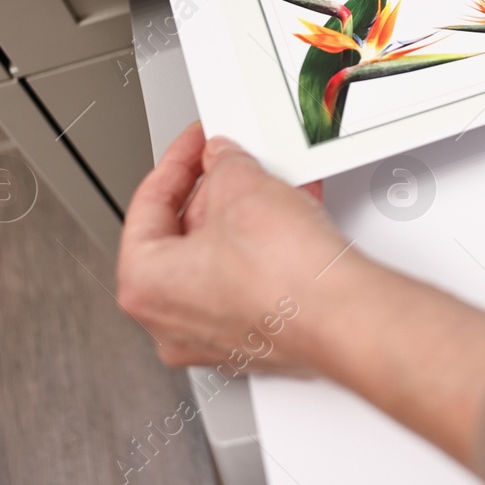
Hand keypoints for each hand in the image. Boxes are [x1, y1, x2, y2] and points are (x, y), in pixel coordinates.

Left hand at [116, 122, 344, 373]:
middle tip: (232, 163)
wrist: (340, 316)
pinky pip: (249, 282)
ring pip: (219, 260)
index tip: (195, 145)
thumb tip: (222, 160)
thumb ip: (222, 164)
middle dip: (214, 193)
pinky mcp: (255, 339)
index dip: (177, 163)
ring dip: (244, 219)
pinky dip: (265, 249)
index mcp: (143, 285)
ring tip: (269, 186)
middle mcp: (170, 321)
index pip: (148, 206)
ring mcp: (213, 336)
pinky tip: (290, 218)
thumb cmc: (283, 276)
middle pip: (183, 237)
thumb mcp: (242, 185)